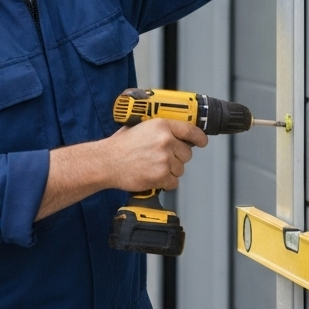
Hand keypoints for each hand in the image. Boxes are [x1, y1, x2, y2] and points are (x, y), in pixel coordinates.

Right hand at [36, 119, 206, 220]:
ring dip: (170, 171)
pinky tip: (151, 176)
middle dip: (177, 157)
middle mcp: (165, 141)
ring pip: (180, 169)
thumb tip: (174, 132)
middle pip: (187, 153)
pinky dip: (164, 182)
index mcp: (161, 126)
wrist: (106, 162)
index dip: (199, 137)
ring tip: (152, 166)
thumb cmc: (118, 146)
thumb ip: (158, 129)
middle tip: (160, 158)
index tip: (202, 141)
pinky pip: (173, 182)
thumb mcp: (138, 127)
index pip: (190, 130)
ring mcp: (164, 159)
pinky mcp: (161, 175)